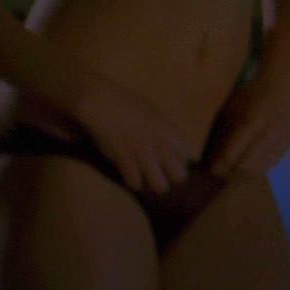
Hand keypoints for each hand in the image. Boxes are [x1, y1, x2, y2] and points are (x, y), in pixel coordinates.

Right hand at [68, 76, 196, 194]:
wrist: (102, 104)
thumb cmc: (127, 104)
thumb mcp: (153, 114)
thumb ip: (164, 129)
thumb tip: (172, 142)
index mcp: (168, 131)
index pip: (186, 156)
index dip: (181, 161)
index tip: (175, 162)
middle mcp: (160, 145)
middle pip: (179, 175)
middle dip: (173, 178)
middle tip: (165, 175)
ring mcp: (142, 154)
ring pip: (159, 185)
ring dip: (156, 185)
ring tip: (150, 179)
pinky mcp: (124, 161)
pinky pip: (135, 182)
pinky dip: (134, 182)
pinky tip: (132, 177)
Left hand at [208, 66, 289, 177]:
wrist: (285, 85)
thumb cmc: (252, 93)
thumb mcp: (233, 108)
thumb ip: (223, 132)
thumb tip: (209, 157)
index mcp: (252, 122)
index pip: (231, 154)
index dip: (219, 165)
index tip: (209, 169)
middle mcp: (269, 134)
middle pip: (245, 167)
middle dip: (230, 173)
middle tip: (219, 172)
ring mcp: (281, 141)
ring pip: (258, 170)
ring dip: (244, 174)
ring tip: (232, 170)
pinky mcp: (287, 145)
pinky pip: (269, 165)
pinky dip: (257, 168)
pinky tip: (248, 165)